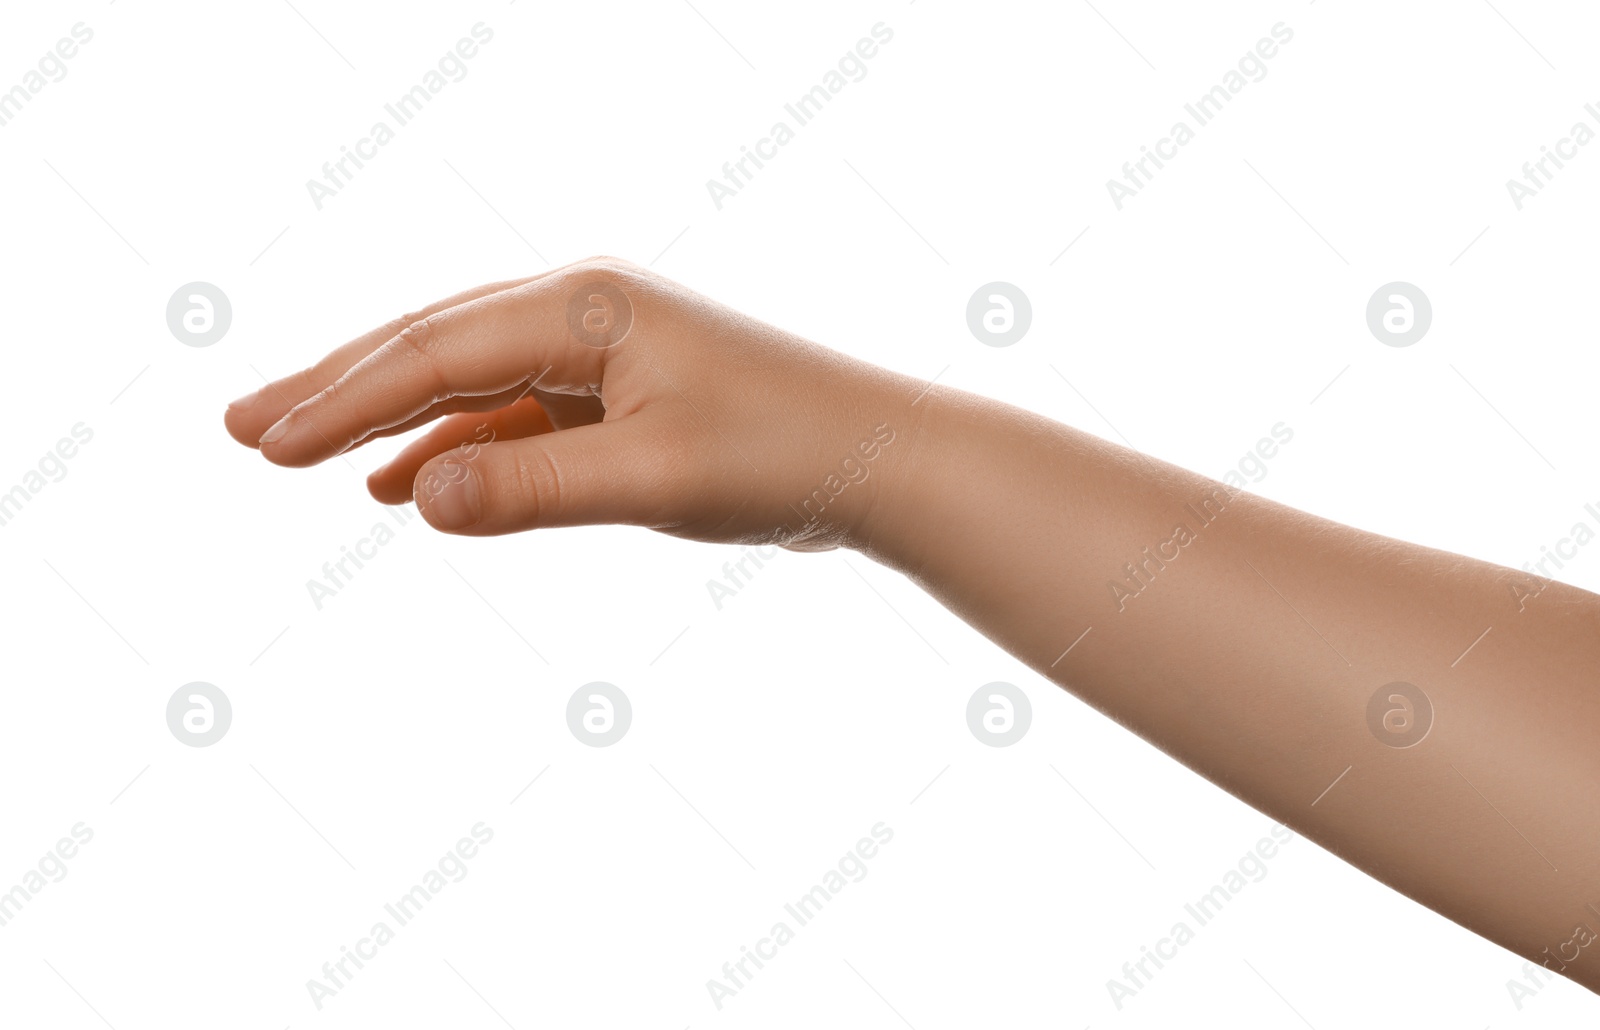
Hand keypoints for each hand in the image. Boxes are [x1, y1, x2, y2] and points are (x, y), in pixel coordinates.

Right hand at [224, 257, 920, 550]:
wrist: (878, 458)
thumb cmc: (783, 455)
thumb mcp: (655, 478)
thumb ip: (535, 487)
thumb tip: (415, 498)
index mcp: (583, 307)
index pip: (433, 351)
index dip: (341, 399)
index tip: (261, 443)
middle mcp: (582, 311)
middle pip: (430, 344)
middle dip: (337, 389)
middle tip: (240, 429)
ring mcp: (599, 350)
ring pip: (465, 379)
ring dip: (387, 418)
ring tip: (300, 453)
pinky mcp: (620, 392)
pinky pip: (513, 413)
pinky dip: (457, 443)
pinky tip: (411, 482)